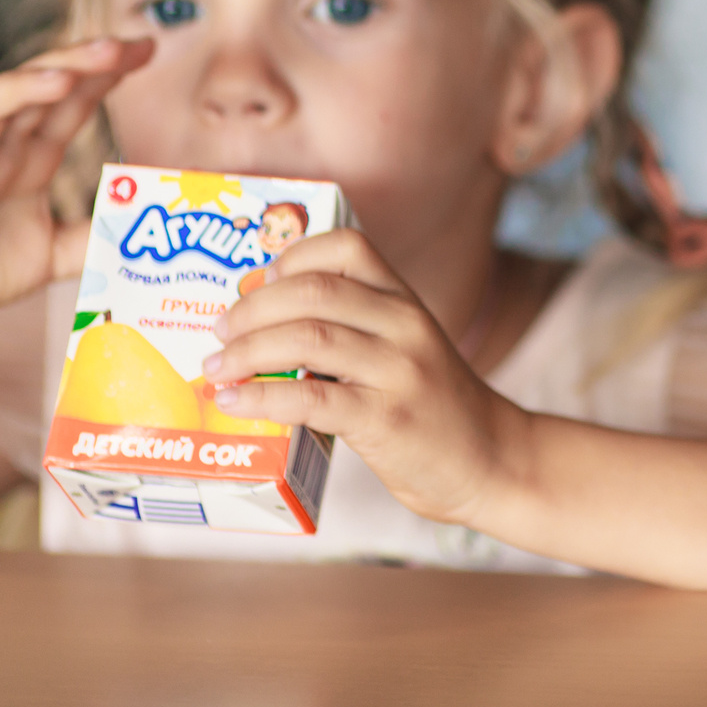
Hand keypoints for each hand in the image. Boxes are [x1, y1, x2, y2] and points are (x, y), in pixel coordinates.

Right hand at [0, 37, 150, 352]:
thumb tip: (161, 223)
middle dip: (75, 62)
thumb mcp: (59, 253)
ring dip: (21, 88)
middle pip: (35, 88)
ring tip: (61, 78)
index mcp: (32, 157)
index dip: (106, 71)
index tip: (148, 47)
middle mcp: (0, 152)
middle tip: (117, 46)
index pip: (72, 100)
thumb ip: (104, 234)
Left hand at [203, 231, 522, 528]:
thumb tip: (262, 327)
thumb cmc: (433, 405)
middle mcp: (405, 324)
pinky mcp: (387, 420)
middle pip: (314, 291)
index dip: (291, 256)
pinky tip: (236, 402)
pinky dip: (261, 397)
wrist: (489, 458)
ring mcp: (399, 371)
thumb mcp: (406, 348)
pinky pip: (311, 398)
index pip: (347, 248)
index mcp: (406, 299)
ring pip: (307, 338)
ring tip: (217, 369)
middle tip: (218, 330)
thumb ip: (355, 329)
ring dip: (246, 351)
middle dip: (251, 308)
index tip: (254, 283)